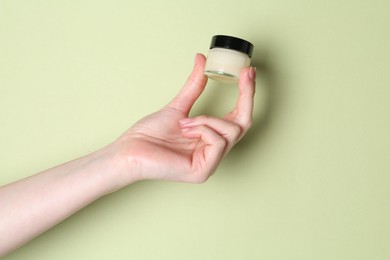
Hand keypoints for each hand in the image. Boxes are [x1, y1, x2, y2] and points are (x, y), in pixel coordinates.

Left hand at [115, 53, 255, 182]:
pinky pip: (218, 142)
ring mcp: (211, 163)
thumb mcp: (178, 106)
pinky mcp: (204, 171)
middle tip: (245, 74)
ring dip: (207, 119)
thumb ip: (194, 86)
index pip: (237, 117)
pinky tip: (185, 130)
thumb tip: (202, 60)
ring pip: (231, 130)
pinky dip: (202, 129)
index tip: (248, 71)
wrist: (130, 150)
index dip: (246, 94)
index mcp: (210, 138)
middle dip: (246, 96)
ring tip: (184, 122)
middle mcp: (214, 152)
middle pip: (243, 124)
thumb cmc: (149, 134)